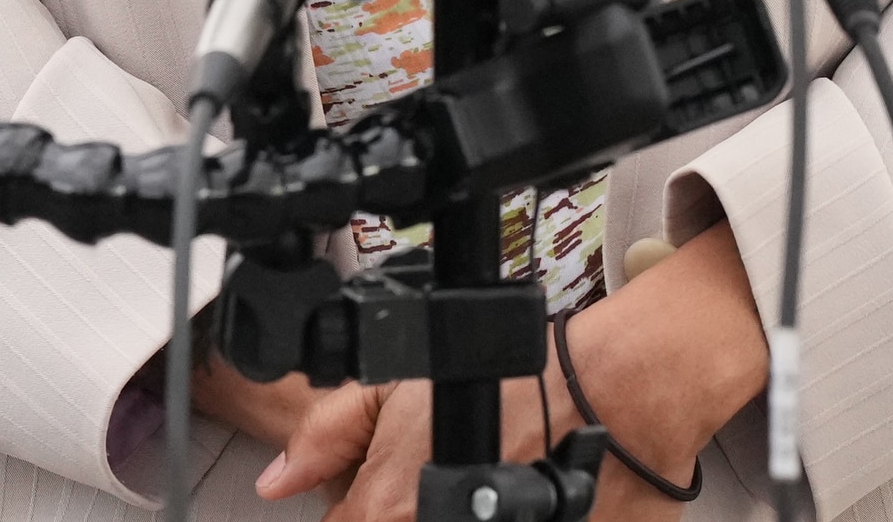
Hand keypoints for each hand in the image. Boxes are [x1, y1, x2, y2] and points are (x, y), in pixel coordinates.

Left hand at [239, 377, 690, 520]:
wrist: (615, 393)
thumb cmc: (517, 383)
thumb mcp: (401, 383)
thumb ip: (326, 434)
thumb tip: (277, 480)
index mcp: (384, 510)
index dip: (350, 512)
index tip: (375, 498)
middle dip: (395, 516)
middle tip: (430, 486)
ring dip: (446, 516)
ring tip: (476, 493)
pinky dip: (501, 521)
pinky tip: (512, 502)